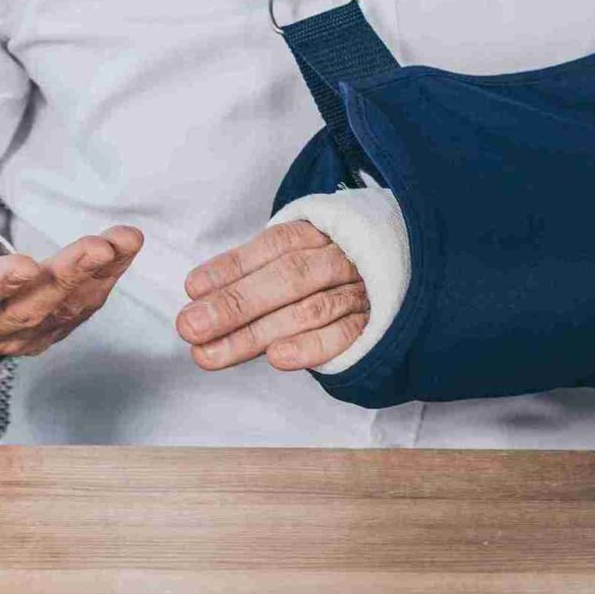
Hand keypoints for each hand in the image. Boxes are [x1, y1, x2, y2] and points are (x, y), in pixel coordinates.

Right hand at [0, 156, 141, 366]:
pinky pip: (79, 309)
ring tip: (122, 242)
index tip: (22, 266)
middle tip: (96, 247)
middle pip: (26, 309)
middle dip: (64, 278)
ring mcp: (15, 334)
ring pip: (61, 311)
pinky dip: (106, 281)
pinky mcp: (44, 327)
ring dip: (96, 278)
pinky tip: (125, 248)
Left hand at [177, 218, 366, 373]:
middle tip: (190, 326)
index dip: (231, 268)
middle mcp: (340, 258)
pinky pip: (343, 336)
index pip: (273, 246)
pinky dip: (309, 347)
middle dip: (235, 304)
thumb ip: (252, 276)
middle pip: (287, 277)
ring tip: (210, 353)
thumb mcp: (295, 258)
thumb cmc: (330, 272)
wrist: (404, 272)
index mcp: (318, 234)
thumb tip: (198, 296)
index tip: (192, 289)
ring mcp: (360, 291)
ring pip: (309, 310)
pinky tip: (276, 359)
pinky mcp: (375, 325)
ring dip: (256, 334)